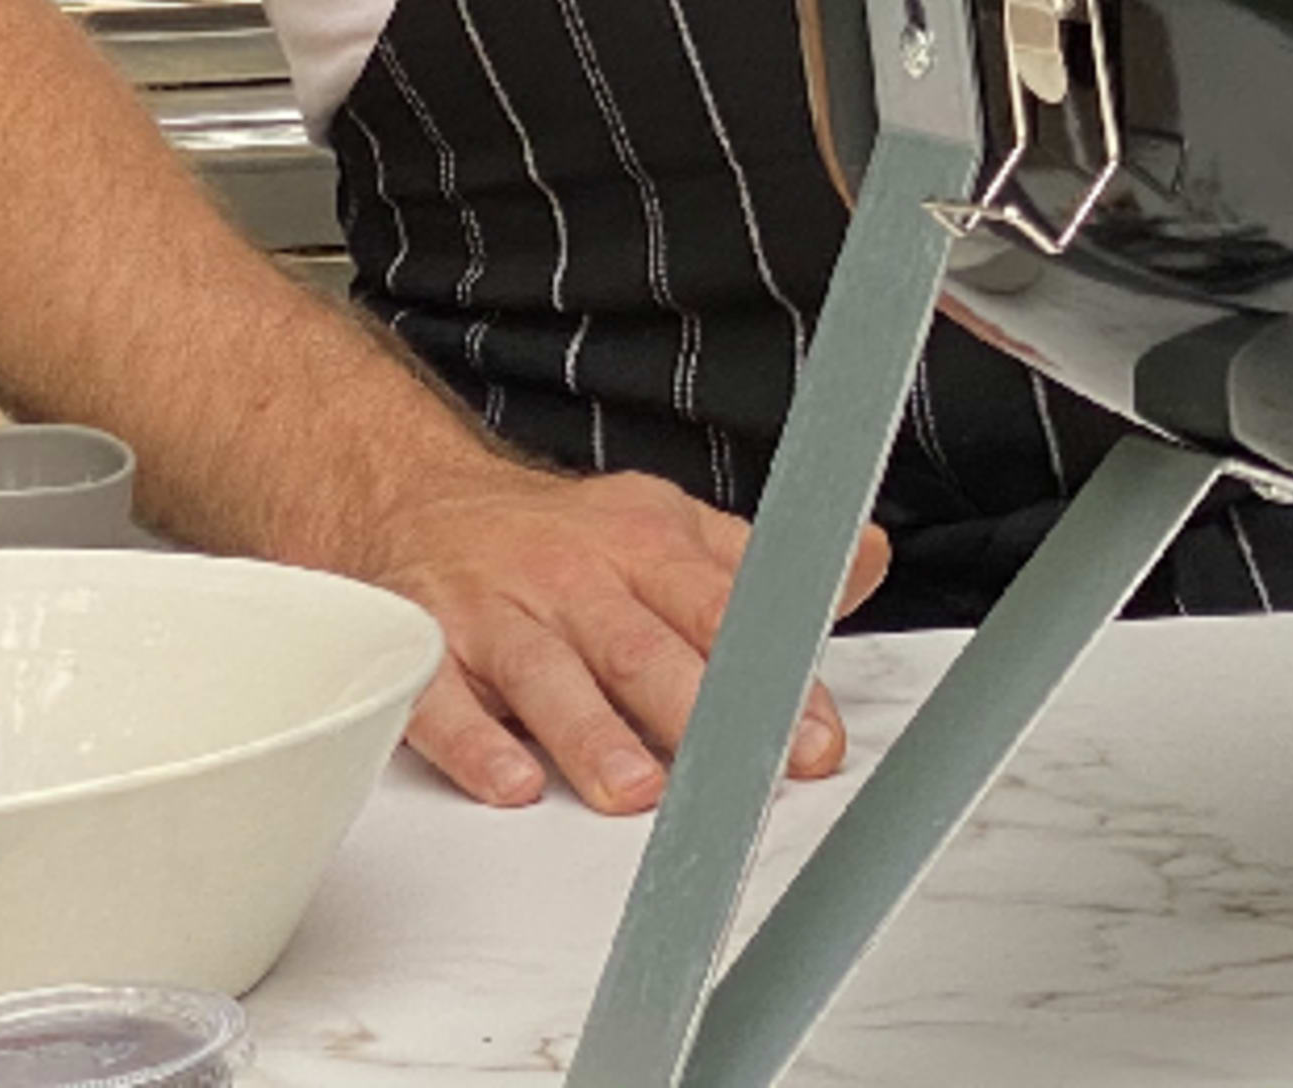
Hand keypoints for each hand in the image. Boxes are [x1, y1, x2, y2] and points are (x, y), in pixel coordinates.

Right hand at [371, 456, 889, 813]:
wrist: (428, 503)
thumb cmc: (567, 538)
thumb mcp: (672, 528)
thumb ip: (762, 563)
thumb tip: (866, 558)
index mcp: (645, 546)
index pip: (721, 611)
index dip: (770, 674)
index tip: (810, 738)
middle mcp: (575, 577)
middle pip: (639, 645)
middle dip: (690, 711)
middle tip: (732, 775)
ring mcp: (498, 613)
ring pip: (547, 675)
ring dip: (592, 735)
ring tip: (633, 790)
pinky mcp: (426, 650)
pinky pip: (443, 701)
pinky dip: (477, 745)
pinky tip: (512, 784)